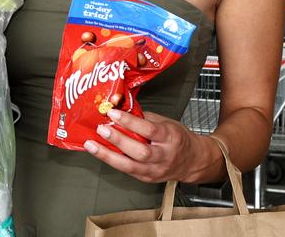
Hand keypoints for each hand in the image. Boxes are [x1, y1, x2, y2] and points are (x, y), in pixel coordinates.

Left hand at [83, 110, 209, 183]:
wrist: (192, 161)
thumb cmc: (177, 138)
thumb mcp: (165, 122)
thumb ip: (144, 117)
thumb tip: (120, 107)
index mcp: (170, 137)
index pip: (149, 130)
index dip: (130, 122)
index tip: (113, 113)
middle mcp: (163, 156)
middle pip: (139, 151)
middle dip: (118, 140)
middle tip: (101, 129)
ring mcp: (155, 170)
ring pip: (130, 166)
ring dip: (107, 155)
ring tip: (92, 145)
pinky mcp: (146, 178)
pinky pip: (126, 170)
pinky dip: (111, 161)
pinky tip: (99, 153)